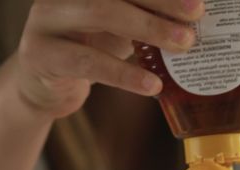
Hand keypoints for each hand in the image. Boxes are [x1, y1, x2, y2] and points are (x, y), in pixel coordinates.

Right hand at [15, 0, 205, 117]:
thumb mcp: (118, 26)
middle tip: (197, 14)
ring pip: (101, 13)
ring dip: (148, 27)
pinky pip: (88, 61)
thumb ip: (146, 15)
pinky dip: (124, 74)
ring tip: (184, 44)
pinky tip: (153, 85)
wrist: (45, 87)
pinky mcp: (41, 53)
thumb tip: (198, 17)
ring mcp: (46, 18)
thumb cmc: (89, 48)